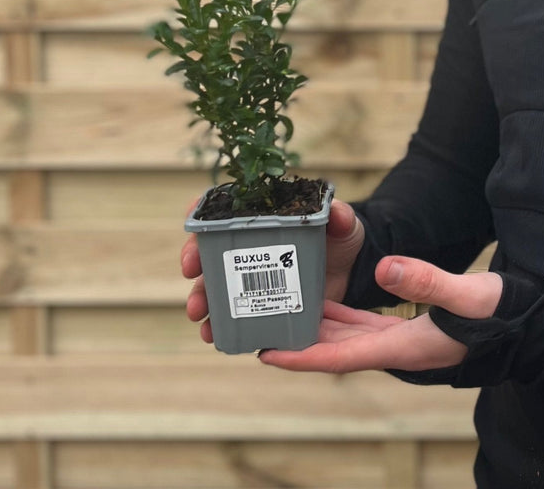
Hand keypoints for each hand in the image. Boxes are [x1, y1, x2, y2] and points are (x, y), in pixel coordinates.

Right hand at [180, 194, 366, 345]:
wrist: (351, 275)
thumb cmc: (341, 240)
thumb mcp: (344, 226)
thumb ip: (341, 218)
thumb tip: (336, 214)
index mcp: (263, 217)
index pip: (223, 209)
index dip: (202, 216)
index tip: (194, 230)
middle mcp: (248, 245)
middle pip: (208, 247)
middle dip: (193, 260)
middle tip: (192, 273)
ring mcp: (249, 276)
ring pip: (213, 284)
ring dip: (200, 298)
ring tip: (199, 315)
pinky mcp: (257, 303)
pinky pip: (230, 313)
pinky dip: (218, 324)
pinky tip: (214, 334)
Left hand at [258, 255, 502, 373]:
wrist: (527, 326)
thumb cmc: (502, 316)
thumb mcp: (467, 295)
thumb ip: (428, 282)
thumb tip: (385, 268)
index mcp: (403, 348)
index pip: (339, 357)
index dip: (301, 356)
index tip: (265, 352)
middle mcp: (396, 350)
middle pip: (333, 348)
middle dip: (296, 342)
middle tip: (256, 329)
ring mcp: (402, 340)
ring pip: (345, 336)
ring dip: (314, 327)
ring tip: (278, 311)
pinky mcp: (409, 327)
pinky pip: (363, 324)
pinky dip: (339, 314)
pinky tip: (322, 300)